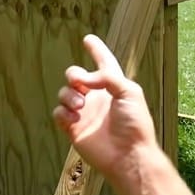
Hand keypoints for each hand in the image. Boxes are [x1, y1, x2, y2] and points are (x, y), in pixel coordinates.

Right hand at [53, 34, 158, 179]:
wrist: (128, 155)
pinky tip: (74, 118)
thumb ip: (107, 77)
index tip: (88, 39)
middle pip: (76, 75)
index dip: (97, 50)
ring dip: (69, 95)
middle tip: (80, 83)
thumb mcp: (129, 92)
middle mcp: (97, 97)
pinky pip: (59, 113)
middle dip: (74, 74)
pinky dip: (63, 112)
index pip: (104, 63)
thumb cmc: (135, 124)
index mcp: (113, 86)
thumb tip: (84, 79)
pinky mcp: (74, 128)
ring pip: (64, 93)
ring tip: (80, 105)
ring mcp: (84, 113)